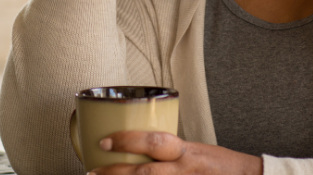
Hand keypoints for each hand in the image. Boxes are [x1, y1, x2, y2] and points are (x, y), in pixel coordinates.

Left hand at [89, 131, 262, 174]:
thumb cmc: (220, 165)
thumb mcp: (194, 151)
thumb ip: (169, 151)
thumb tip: (137, 148)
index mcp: (185, 152)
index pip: (153, 143)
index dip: (127, 141)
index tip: (104, 141)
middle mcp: (184, 171)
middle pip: (145, 174)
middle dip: (115, 174)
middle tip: (91, 172)